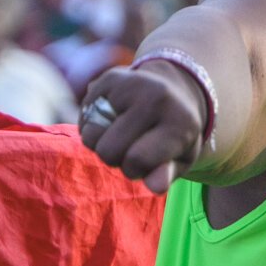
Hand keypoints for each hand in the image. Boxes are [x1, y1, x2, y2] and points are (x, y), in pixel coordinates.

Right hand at [79, 61, 207, 194]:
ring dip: (102, 143)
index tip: (147, 161)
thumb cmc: (176, 133)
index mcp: (181, 121)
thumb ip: (167, 173)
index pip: (136, 160)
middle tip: (134, 145)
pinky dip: (93, 126)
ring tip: (123, 133)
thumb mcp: (181, 157)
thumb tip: (155, 186)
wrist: (176, 88)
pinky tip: (113, 118)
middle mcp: (157, 97)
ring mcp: (132, 83)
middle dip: (117, 158)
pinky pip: (84, 119)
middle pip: (108, 151)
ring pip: (91, 136)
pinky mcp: (110, 78)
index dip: (135, 170)